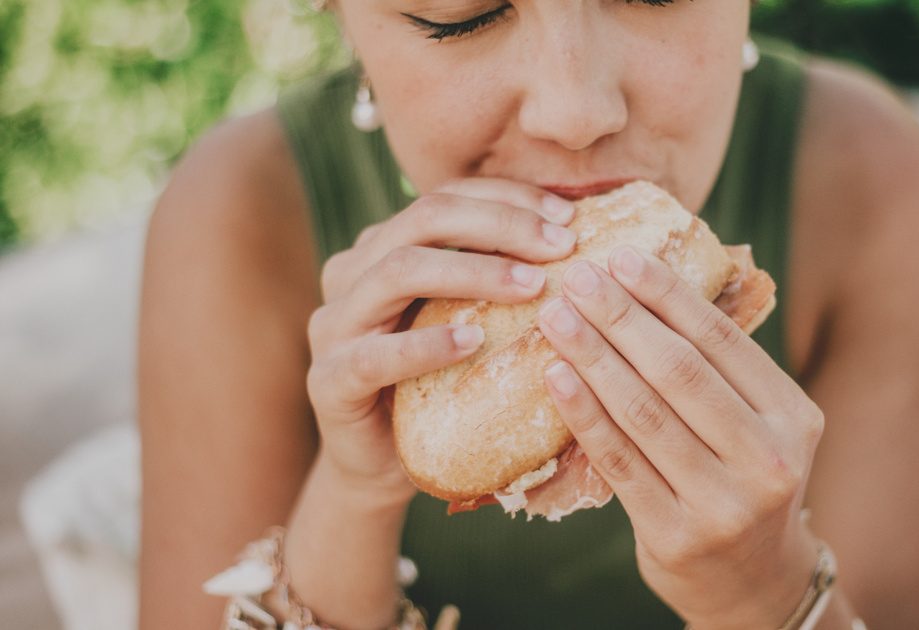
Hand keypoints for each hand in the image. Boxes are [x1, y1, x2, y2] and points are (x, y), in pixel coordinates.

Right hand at [305, 178, 577, 506]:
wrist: (384, 464)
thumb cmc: (440, 384)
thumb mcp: (471, 321)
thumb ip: (500, 280)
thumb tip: (582, 238)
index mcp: (383, 246)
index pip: (446, 197)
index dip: (508, 198)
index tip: (570, 215)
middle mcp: (352, 271)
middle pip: (423, 219)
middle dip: (500, 225)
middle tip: (562, 246)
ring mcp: (333, 324)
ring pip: (398, 271)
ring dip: (473, 272)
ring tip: (532, 286)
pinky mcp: (329, 380)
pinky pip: (376, 355)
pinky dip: (427, 345)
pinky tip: (474, 342)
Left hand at [537, 246, 825, 628]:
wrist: (752, 584)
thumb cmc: (742, 484)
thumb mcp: (758, 429)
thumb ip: (719, 374)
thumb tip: (640, 290)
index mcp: (793, 417)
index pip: (722, 340)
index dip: (667, 295)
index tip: (622, 257)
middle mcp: (768, 460)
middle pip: (680, 371)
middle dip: (622, 317)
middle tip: (578, 278)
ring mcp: (724, 503)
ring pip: (644, 413)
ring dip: (593, 356)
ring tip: (556, 318)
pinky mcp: (676, 536)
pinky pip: (619, 462)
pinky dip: (584, 414)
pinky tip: (555, 376)